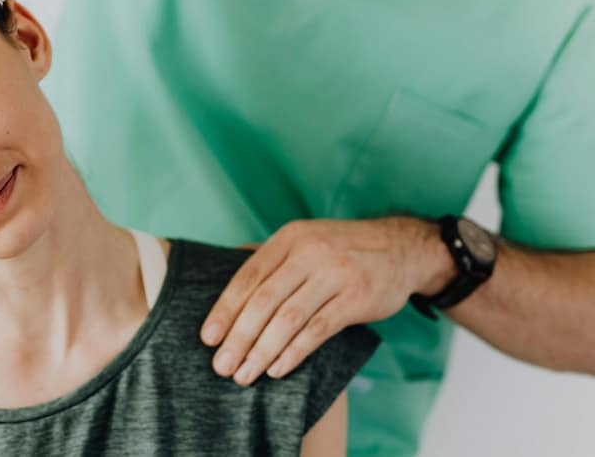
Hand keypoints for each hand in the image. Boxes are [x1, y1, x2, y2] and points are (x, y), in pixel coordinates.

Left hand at [200, 217, 452, 384]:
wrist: (403, 248)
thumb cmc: (343, 250)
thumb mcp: (306, 239)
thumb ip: (271, 257)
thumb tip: (223, 272)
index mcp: (289, 238)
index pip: (248, 276)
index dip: (225, 309)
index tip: (208, 338)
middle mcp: (309, 251)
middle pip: (263, 300)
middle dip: (238, 337)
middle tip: (222, 366)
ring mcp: (335, 274)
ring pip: (288, 318)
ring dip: (261, 350)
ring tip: (244, 374)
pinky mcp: (357, 298)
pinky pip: (317, 330)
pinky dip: (293, 352)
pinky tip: (276, 369)